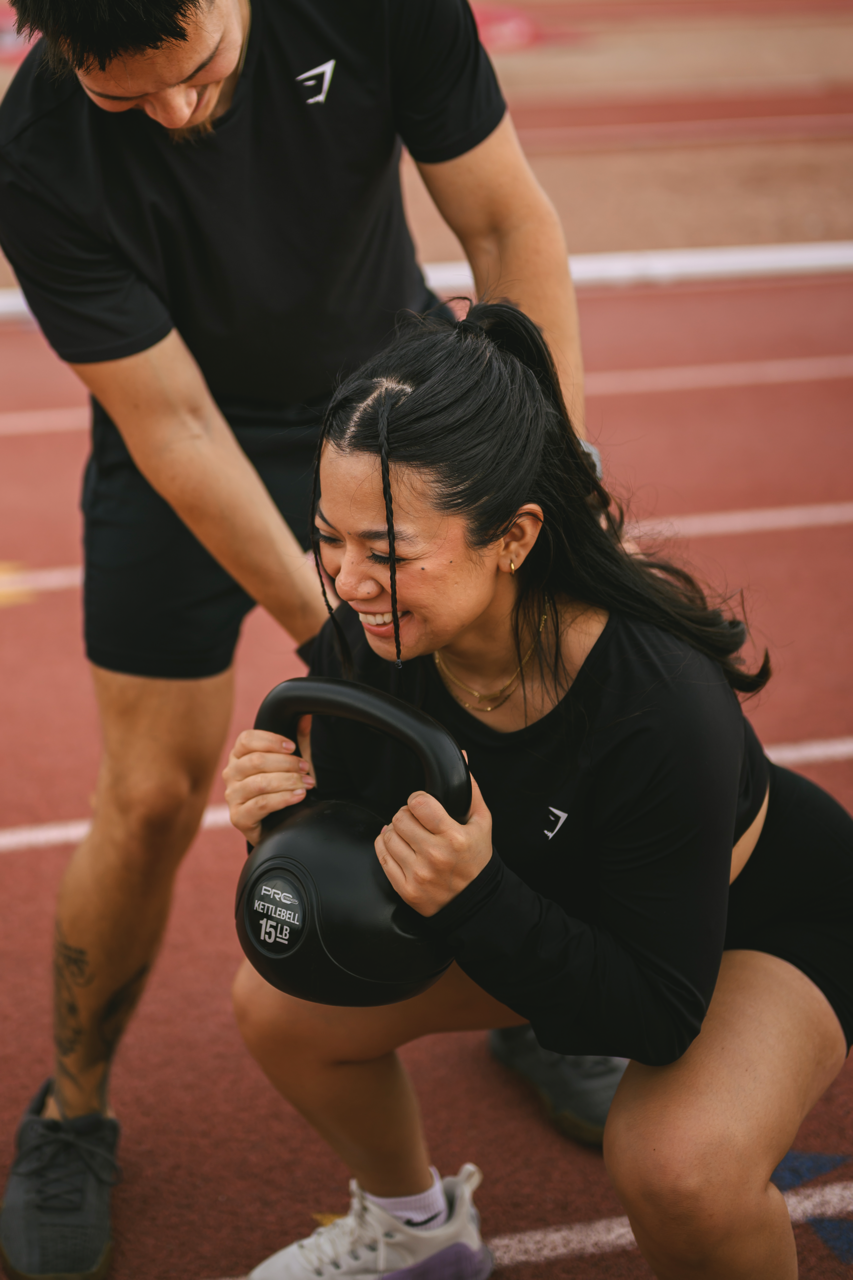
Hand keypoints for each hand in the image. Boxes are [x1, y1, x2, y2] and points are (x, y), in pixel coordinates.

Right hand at [223, 716, 313, 844]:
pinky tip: (299, 796)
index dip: (271, 741)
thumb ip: (298, 740)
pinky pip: (261, 804)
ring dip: (288, 781)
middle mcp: (231, 774)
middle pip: (256, 760)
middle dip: (287, 763)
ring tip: (307, 783)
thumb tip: (307, 716)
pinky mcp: (239, 817)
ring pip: (260, 783)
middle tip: (307, 769)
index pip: (246, 739)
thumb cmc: (280, 789)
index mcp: (238, 756)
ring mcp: (232, 796)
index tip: (293, 747)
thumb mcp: (290, 763)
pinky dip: (284, 798)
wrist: (276, 825)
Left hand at [375, 770, 491, 916]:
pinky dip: (385, 846)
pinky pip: (382, 857)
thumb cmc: (477, 859)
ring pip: (388, 836)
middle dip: (406, 814)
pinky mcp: (406, 889)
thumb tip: (461, 757)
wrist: (476, 902)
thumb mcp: (482, 823)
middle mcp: (435, 856)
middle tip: (415, 820)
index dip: (417, 800)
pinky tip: (398, 845)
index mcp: (454, 837)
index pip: (419, 804)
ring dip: (395, 831)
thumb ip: (470, 789)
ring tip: (408, 834)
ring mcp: (419, 874)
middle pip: (400, 818)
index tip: (421, 804)